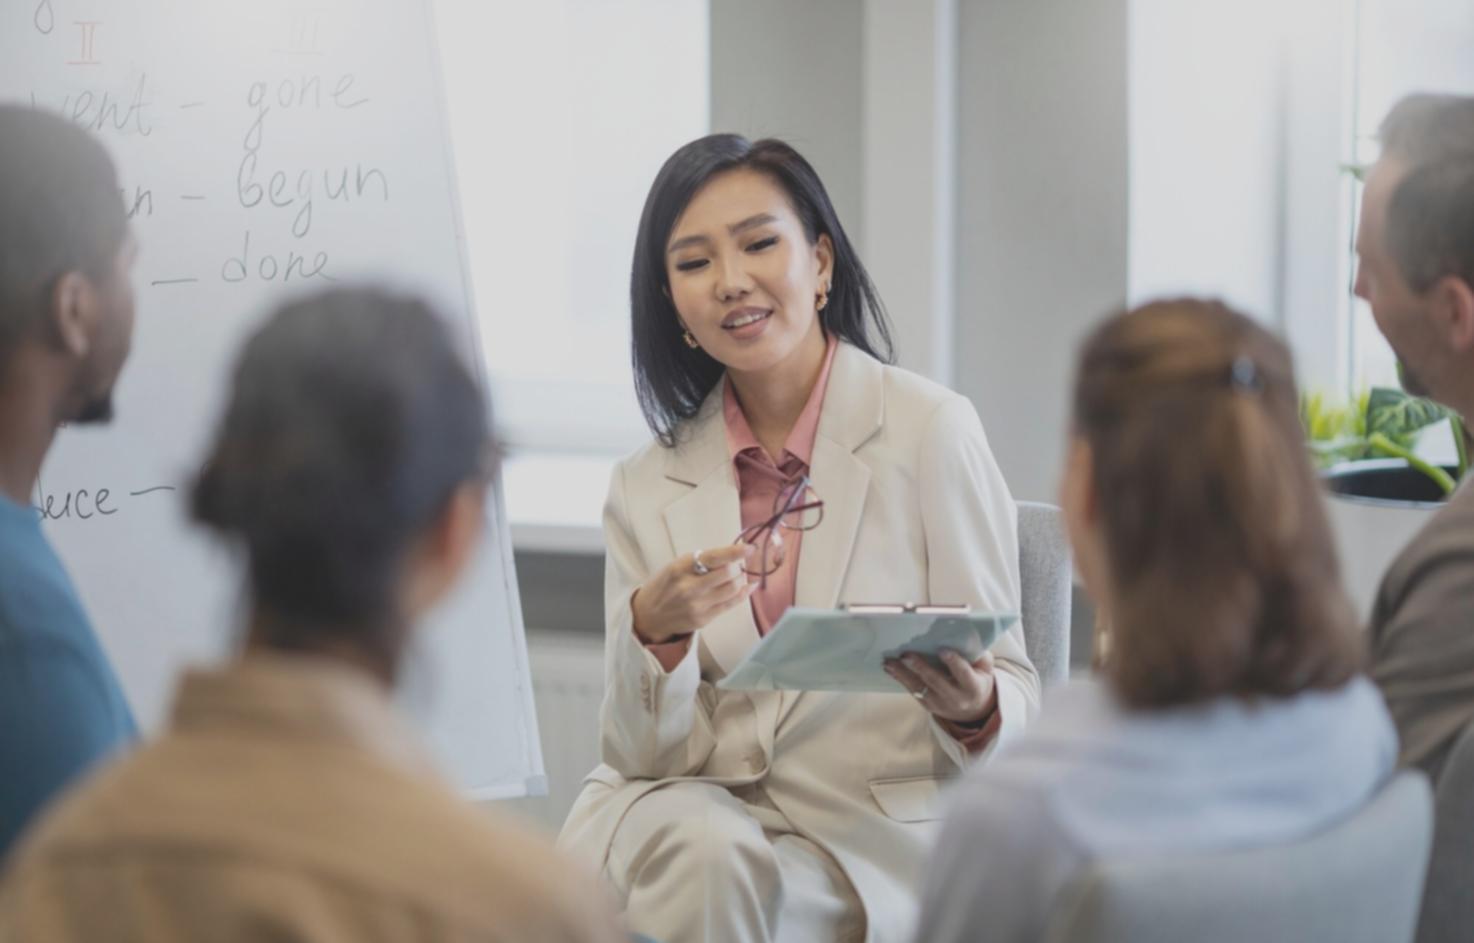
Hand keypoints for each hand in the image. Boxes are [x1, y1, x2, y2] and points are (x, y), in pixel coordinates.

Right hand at [631, 544, 755, 643]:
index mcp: (680, 568)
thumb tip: (732, 553)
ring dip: (741, 579)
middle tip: (740, 562)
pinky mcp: (703, 619)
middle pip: (727, 573)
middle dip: (738, 566)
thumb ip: (701, 561)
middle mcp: (689, 587)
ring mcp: (697, 605)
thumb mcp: (675, 566)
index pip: (713, 558)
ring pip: (732, 589)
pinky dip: (743, 593)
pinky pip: (731, 604)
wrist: (648, 616)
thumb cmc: (664, 586)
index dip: (735, 552)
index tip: (749, 547)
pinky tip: (747, 586)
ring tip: (739, 574)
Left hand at [885, 649, 996, 724]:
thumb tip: (965, 634)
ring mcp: (940, 704)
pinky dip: (900, 679)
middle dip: (920, 667)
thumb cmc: (977, 680)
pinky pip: (913, 691)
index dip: (954, 662)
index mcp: (973, 687)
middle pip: (936, 682)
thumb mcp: (985, 668)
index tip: (942, 650)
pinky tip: (891, 668)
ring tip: (890, 661)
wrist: (973, 709)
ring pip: (920, 688)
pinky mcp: (928, 706)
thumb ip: (977, 653)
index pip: (963, 674)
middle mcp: (956, 698)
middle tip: (906, 654)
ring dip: (902, 674)